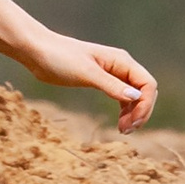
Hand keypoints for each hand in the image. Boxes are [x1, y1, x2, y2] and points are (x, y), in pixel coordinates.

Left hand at [21, 34, 157, 132]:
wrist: (37, 52)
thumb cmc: (60, 58)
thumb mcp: (86, 74)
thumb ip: (111, 85)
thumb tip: (135, 97)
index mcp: (121, 61)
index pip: (147, 84)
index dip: (145, 104)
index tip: (133, 123)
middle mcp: (120, 66)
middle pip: (144, 91)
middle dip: (141, 111)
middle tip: (127, 131)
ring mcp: (111, 73)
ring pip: (133, 95)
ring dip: (132, 113)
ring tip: (123, 130)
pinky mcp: (99, 80)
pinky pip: (120, 96)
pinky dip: (123, 110)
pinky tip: (118, 123)